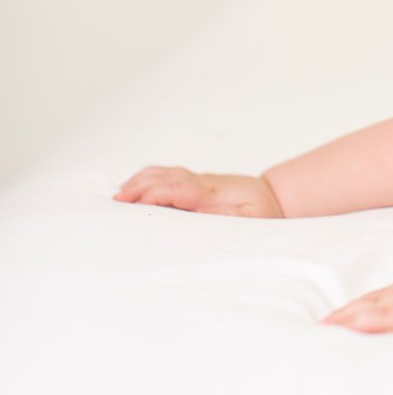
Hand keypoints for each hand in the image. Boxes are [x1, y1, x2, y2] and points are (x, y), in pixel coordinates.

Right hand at [113, 167, 283, 217]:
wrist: (274, 198)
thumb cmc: (263, 213)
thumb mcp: (251, 221)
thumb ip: (227, 220)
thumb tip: (201, 220)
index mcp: (213, 193)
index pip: (178, 188)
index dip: (155, 193)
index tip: (135, 200)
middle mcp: (202, 184)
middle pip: (166, 177)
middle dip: (140, 185)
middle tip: (117, 199)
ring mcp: (198, 182)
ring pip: (166, 173)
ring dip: (142, 180)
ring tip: (120, 194)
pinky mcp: (197, 185)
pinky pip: (169, 177)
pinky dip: (150, 179)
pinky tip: (137, 188)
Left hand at [321, 283, 392, 359]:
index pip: (386, 298)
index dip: (360, 307)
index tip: (338, 319)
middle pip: (378, 300)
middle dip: (349, 312)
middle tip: (322, 326)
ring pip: (384, 307)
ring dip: (354, 315)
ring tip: (329, 328)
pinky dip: (377, 320)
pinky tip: (359, 327)